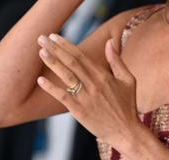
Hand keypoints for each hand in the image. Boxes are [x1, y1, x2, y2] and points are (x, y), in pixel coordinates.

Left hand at [36, 34, 142, 150]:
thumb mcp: (128, 80)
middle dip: (55, 49)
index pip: (81, 56)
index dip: (66, 45)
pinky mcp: (79, 111)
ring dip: (52, 63)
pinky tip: (40, 80)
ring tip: (40, 52)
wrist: (126, 131)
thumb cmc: (128, 105)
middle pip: (71, 62)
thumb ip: (117, 60)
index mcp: (104, 75)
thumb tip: (109, 42)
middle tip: (42, 38)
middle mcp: (93, 84)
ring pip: (66, 76)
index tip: (55, 36)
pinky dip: (51, 88)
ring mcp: (85, 98)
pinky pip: (62, 97)